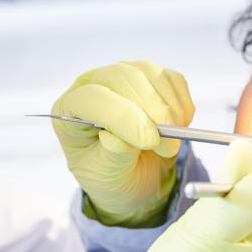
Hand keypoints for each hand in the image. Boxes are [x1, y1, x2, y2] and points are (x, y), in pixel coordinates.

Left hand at [52, 61, 194, 226]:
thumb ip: (113, 155)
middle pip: (122, 77)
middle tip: (167, 146)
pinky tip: (179, 127)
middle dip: (152, 110)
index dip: (121, 116)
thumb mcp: (107, 176)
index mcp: (69, 110)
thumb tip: (119, 138)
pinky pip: (172, 80)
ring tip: (170, 142)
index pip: (91, 98)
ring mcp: (122, 77)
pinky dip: (182, 104)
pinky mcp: (151, 79)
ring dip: (169, 108)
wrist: (135, 178)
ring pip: (149, 73)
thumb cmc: (112, 177)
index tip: (148, 141)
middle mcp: (92, 85)